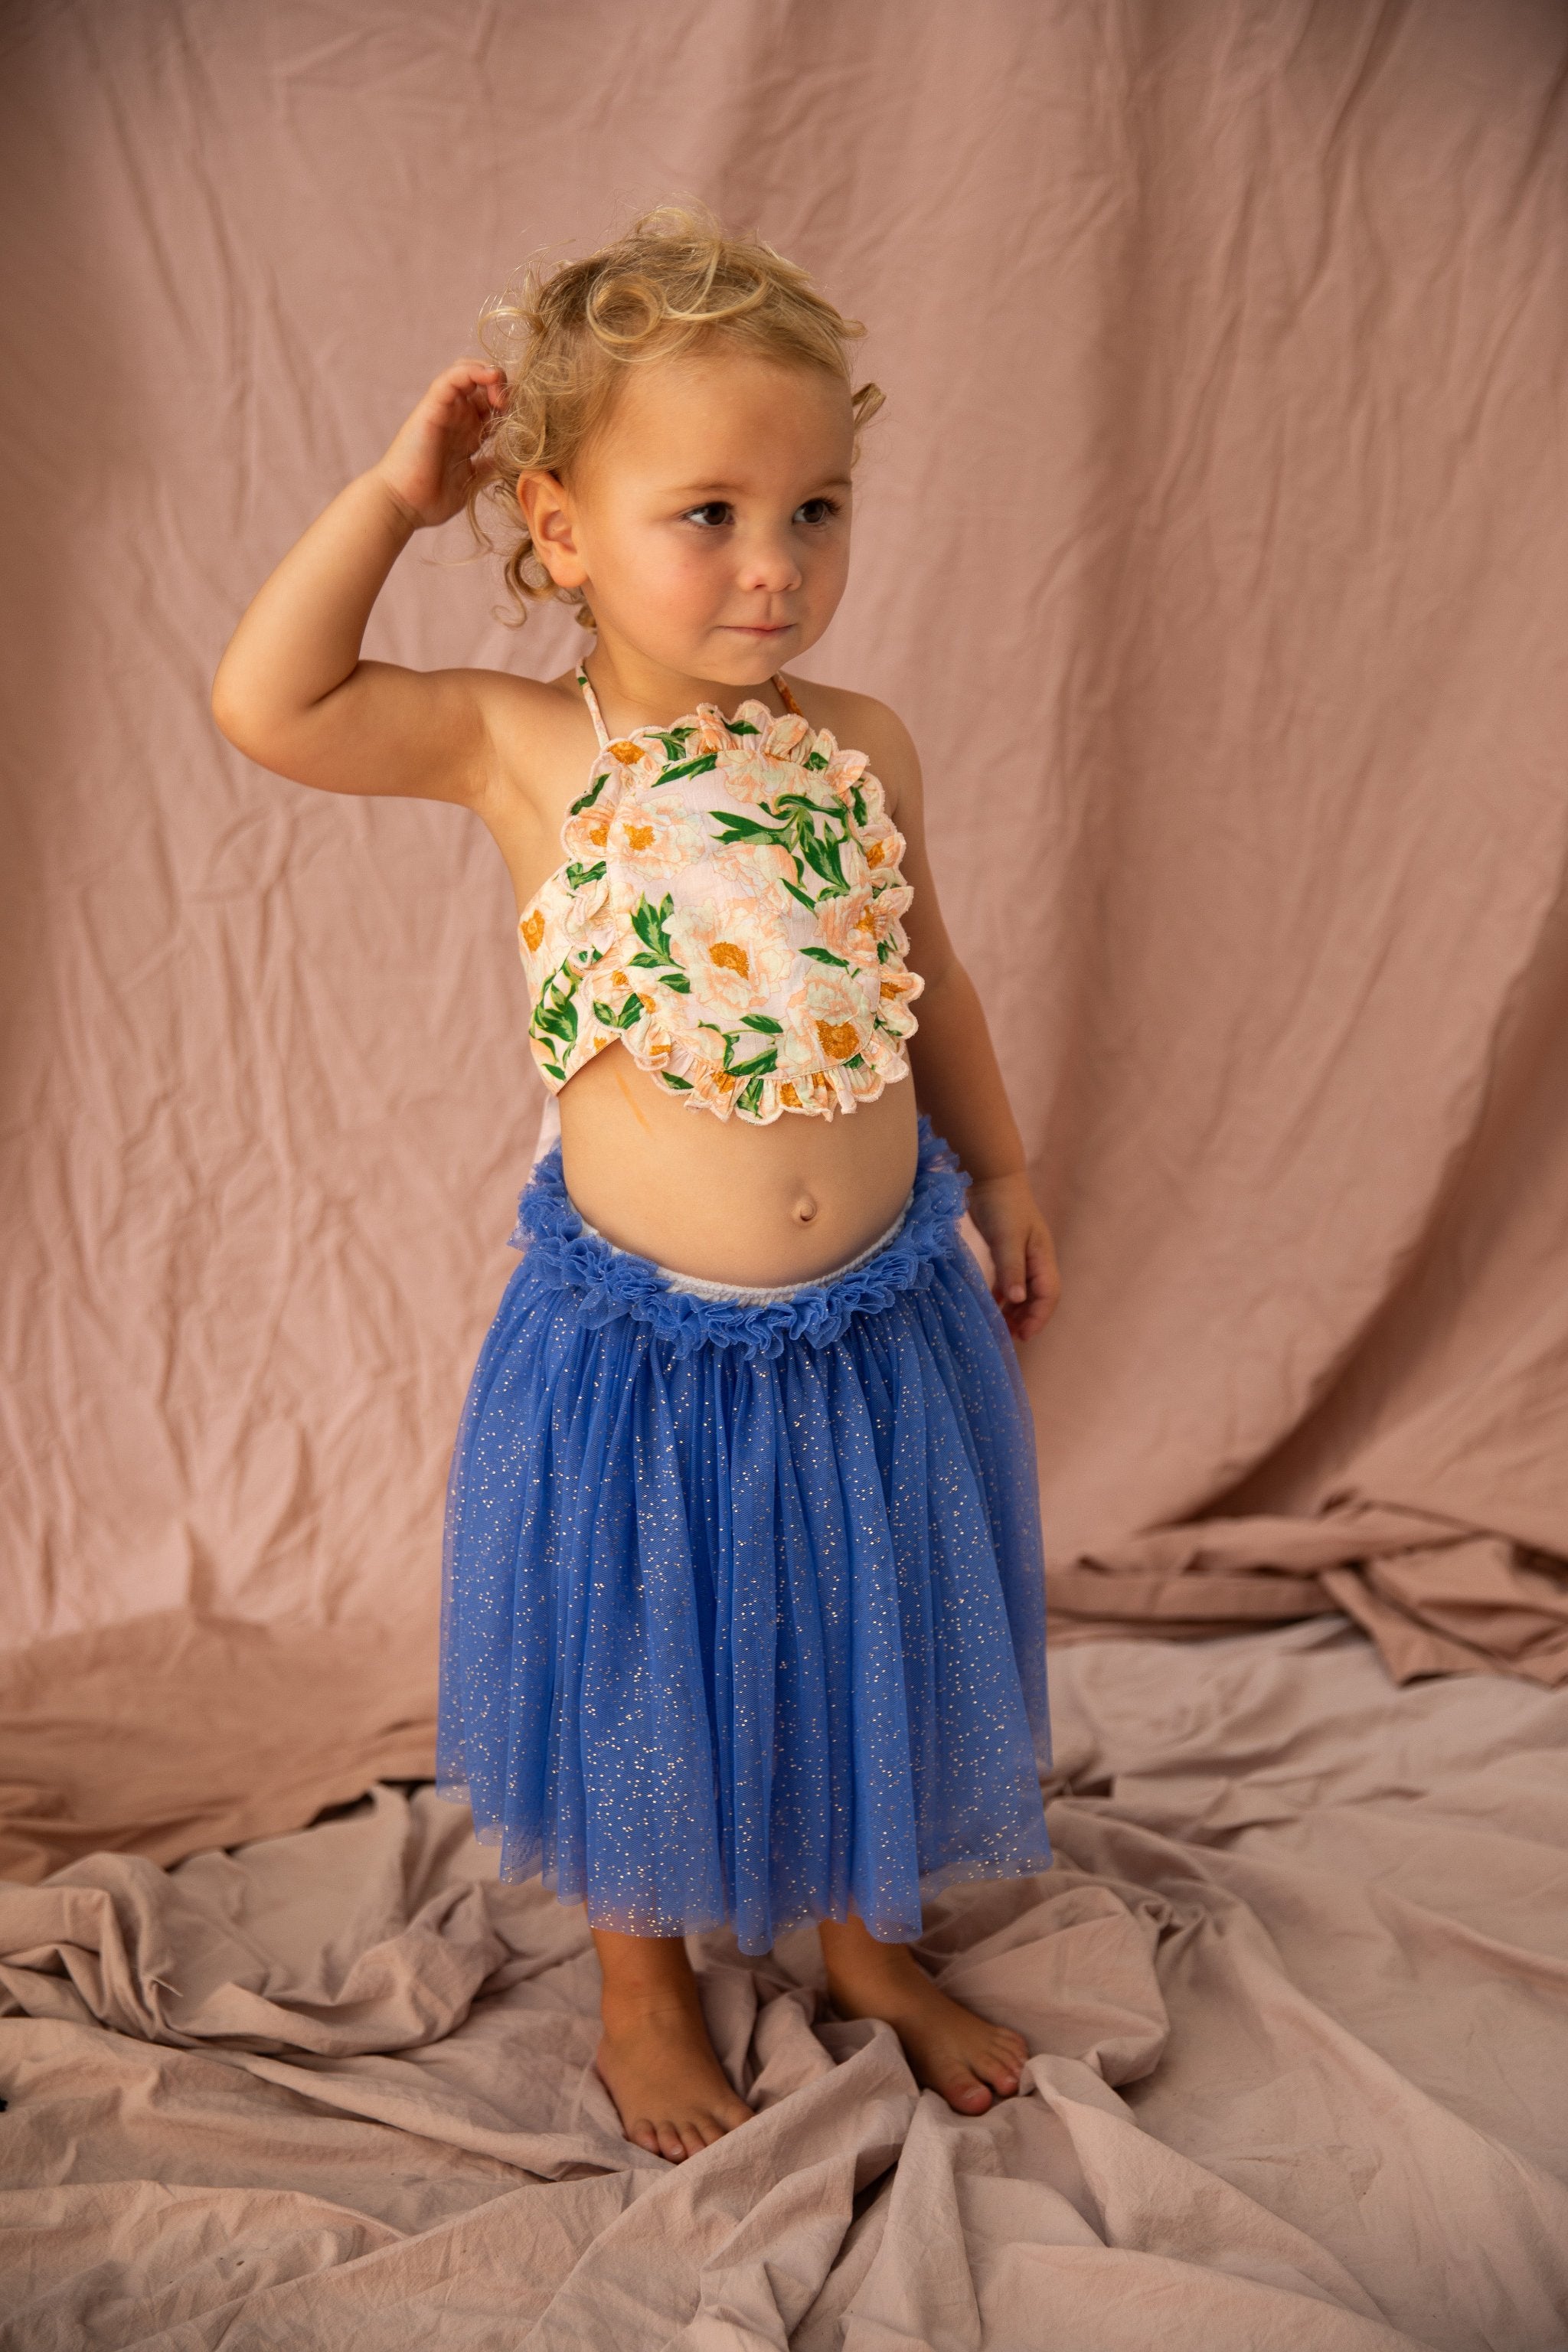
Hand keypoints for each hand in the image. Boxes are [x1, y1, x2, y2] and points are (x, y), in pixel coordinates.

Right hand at [372, 360, 506, 530]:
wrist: (402, 505)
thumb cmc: (430, 500)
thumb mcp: (470, 482)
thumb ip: (487, 468)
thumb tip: (509, 464)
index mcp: (467, 434)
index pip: (493, 407)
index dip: (513, 405)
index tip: (528, 418)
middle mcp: (456, 418)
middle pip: (485, 384)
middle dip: (506, 387)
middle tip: (518, 405)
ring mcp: (444, 410)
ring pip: (469, 371)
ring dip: (493, 376)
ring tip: (503, 395)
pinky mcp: (432, 407)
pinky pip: (452, 377)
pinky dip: (473, 370)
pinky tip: (491, 378)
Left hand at [965, 1172, 1060, 1343]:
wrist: (991, 1177)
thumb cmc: (1002, 1205)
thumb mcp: (1006, 1238)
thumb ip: (1011, 1268)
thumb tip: (1016, 1300)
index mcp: (1043, 1257)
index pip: (1049, 1294)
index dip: (1039, 1317)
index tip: (1023, 1336)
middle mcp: (1037, 1259)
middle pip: (1038, 1297)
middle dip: (1027, 1319)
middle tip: (1009, 1338)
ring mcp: (1024, 1255)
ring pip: (1024, 1291)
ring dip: (1014, 1311)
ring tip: (1000, 1328)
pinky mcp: (1008, 1251)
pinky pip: (1010, 1281)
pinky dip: (1003, 1295)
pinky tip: (992, 1306)